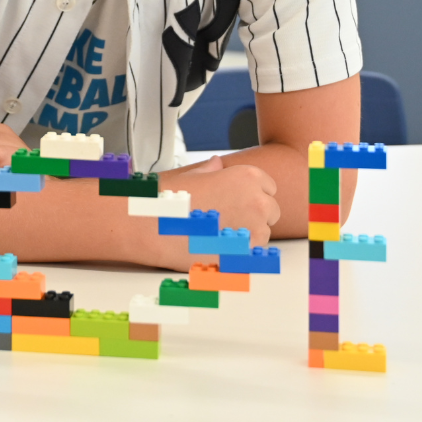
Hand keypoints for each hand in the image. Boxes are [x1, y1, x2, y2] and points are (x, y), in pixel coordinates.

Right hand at [160, 155, 280, 247]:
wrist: (150, 228)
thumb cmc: (167, 200)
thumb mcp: (189, 176)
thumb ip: (210, 171)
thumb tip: (216, 164)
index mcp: (247, 177)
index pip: (269, 187)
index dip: (253, 194)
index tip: (238, 201)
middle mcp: (257, 202)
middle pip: (271, 212)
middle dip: (255, 216)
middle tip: (226, 220)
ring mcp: (254, 231)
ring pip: (263, 236)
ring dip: (247, 237)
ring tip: (216, 235)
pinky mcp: (246, 257)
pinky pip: (252, 256)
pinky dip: (239, 255)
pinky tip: (216, 248)